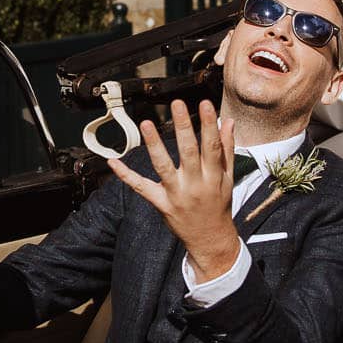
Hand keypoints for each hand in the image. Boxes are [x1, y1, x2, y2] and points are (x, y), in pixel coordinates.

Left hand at [108, 100, 239, 281]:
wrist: (210, 239)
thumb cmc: (219, 204)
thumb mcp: (229, 178)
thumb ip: (227, 149)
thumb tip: (227, 121)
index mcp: (213, 176)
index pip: (212, 146)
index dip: (208, 124)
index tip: (205, 104)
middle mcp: (195, 184)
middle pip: (189, 152)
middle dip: (183, 127)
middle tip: (177, 104)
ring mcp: (177, 194)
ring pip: (164, 167)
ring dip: (154, 145)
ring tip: (146, 123)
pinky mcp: (161, 204)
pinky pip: (141, 188)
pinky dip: (126, 176)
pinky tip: (113, 162)